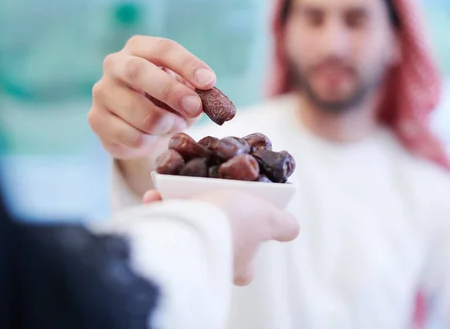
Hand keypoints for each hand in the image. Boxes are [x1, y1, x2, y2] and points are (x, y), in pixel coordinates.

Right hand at [88, 36, 216, 159]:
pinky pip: (131, 136)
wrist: (138, 126)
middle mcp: (115, 65)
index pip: (163, 49)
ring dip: (166, 124)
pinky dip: (151, 141)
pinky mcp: (97, 120)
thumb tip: (209, 100)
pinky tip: (154, 137)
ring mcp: (102, 92)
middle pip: (139, 72)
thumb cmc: (166, 100)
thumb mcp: (184, 89)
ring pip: (137, 111)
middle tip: (195, 108)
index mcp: (139, 48)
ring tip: (176, 125)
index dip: (187, 64)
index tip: (208, 82)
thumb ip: (196, 91)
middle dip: (171, 92)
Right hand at [143, 190, 299, 285]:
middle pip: (216, 234)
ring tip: (180, 184)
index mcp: (241, 265)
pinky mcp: (163, 243)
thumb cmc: (234, 222)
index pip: (249, 255)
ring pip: (187, 223)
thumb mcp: (269, 219)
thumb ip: (285, 226)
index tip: (244, 211)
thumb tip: (292, 228)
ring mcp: (187, 254)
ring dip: (182, 201)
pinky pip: (163, 220)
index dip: (249, 233)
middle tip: (210, 189)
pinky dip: (159, 204)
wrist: (191, 225)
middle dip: (210, 210)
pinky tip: (157, 192)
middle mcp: (215, 264)